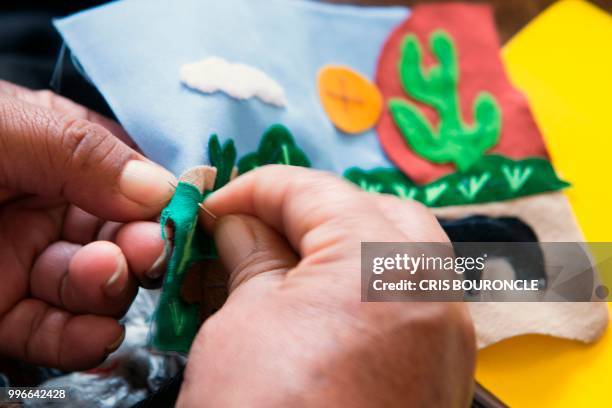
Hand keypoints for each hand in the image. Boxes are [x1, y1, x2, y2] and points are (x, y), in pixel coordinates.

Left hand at [0, 81, 175, 369]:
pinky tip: (97, 333)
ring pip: (92, 288)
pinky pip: (52, 330)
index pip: (132, 183)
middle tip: (142, 254)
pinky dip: (79, 337)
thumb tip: (160, 189)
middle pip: (120, 239)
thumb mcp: (3, 125)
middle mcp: (50, 208)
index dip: (160, 204)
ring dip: (108, 291)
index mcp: (59, 154)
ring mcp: (25, 262)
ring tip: (102, 280)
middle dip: (137, 250)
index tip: (179, 222)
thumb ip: (84, 152)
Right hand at [179, 166, 475, 406]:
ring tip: (284, 267)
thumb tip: (242, 225)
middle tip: (255, 231)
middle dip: (308, 211)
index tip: (218, 206)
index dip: (255, 190)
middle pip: (370, 209)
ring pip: (397, 249)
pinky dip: (364, 285)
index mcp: (379, 265)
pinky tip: (320, 305)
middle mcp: (430, 291)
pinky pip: (407, 297)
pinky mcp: (442, 368)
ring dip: (339, 245)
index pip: (314, 190)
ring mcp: (446, 333)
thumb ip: (251, 257)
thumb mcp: (241, 325)